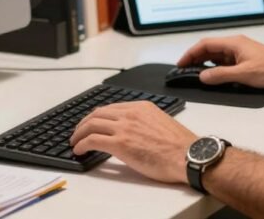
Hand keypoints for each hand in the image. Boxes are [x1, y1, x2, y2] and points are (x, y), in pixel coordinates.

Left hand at [70, 101, 197, 183]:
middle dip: (84, 123)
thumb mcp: (161, 124)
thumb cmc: (181, 146)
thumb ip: (146, 123)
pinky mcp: (120, 144)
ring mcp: (124, 127)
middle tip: (79, 132)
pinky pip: (93, 140)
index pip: (112, 107)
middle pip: (98, 113)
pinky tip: (79, 150)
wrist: (188, 156)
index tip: (92, 123)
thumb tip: (136, 133)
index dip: (97, 116)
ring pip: (92, 124)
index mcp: (142, 107)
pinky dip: (82, 144)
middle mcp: (131, 113)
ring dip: (79, 133)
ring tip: (75, 141)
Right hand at [178, 35, 263, 87]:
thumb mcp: (243, 75)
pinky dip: (215, 67)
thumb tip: (203, 77)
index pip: (205, 44)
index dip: (191, 53)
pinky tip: (212, 75)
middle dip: (195, 58)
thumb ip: (221, 75)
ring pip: (217, 55)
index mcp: (233, 43)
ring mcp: (240, 52)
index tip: (181, 63)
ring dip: (205, 63)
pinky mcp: (245, 60)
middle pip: (209, 49)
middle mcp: (235, 45)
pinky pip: (225, 61)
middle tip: (184, 70)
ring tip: (195, 73)